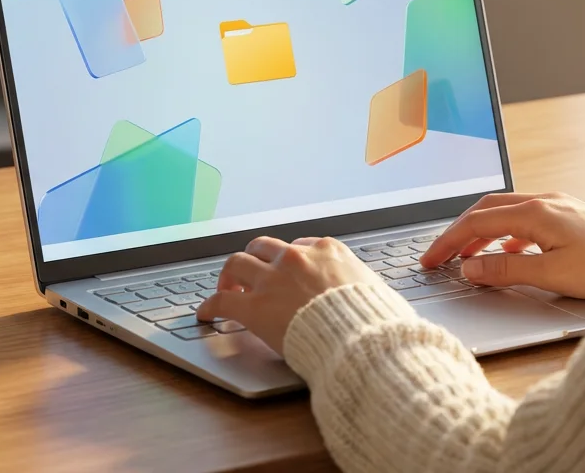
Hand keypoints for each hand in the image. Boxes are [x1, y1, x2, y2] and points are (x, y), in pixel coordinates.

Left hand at [195, 235, 382, 354]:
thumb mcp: (379, 292)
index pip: (300, 246)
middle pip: (264, 247)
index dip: (289, 261)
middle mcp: (296, 257)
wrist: (360, 338)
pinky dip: (210, 304)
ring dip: (230, 274)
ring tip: (226, 287)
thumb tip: (379, 300)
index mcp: (328, 251)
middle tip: (250, 275)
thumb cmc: (375, 321)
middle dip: (255, 259)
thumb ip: (367, 289)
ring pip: (237, 263)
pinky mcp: (254, 305)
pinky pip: (222, 299)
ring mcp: (272, 279)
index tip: (286, 272)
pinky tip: (205, 313)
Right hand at [420, 192, 584, 299]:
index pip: (477, 223)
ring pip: (506, 212)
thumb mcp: (551, 273)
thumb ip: (506, 270)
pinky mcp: (569, 215)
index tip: (431, 261)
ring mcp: (558, 205)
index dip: (449, 242)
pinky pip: (525, 219)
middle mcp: (544, 201)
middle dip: (459, 232)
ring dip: (481, 232)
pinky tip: (505, 252)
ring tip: (465, 256)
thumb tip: (469, 269)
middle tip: (439, 255)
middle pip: (487, 209)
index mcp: (536, 212)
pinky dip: (505, 234)